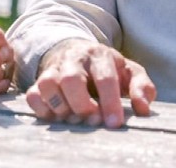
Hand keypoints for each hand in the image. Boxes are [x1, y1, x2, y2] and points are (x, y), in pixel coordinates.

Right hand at [26, 39, 155, 128]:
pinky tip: (56, 116)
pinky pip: (33, 95)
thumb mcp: (129, 72)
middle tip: (93, 119)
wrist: (78, 52)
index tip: (115, 123)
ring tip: (74, 118)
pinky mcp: (39, 80)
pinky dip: (42, 109)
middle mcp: (74, 59)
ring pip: (48, 85)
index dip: (110, 102)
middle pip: (71, 79)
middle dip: (82, 105)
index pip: (104, 78)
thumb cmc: (107, 68)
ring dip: (61, 107)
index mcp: (100, 55)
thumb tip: (143, 109)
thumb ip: (141, 87)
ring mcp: (54, 68)